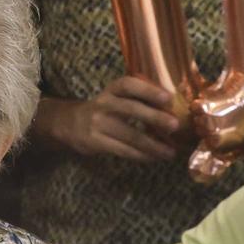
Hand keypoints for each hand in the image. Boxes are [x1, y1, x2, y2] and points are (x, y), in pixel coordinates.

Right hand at [49, 76, 182, 162]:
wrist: (69, 123)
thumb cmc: (103, 110)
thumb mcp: (115, 98)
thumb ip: (137, 100)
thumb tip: (172, 109)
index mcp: (112, 90)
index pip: (128, 85)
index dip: (148, 90)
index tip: (168, 97)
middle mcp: (104, 104)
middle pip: (131, 109)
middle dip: (155, 117)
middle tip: (175, 125)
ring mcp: (98, 124)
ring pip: (129, 135)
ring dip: (153, 145)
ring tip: (170, 152)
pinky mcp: (96, 142)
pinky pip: (122, 150)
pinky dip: (141, 155)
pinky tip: (154, 158)